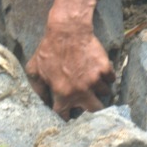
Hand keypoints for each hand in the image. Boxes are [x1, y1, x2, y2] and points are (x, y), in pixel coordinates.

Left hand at [25, 0, 113, 119]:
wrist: (67, 30)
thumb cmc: (49, 49)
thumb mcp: (35, 69)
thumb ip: (37, 89)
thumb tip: (43, 102)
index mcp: (62, 93)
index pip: (65, 115)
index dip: (66, 115)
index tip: (69, 114)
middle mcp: (80, 90)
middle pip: (94, 111)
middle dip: (93, 110)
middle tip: (91, 103)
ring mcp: (94, 80)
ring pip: (104, 93)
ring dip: (100, 90)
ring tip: (95, 83)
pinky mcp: (105, 68)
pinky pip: (111, 79)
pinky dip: (107, 76)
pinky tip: (100, 71)